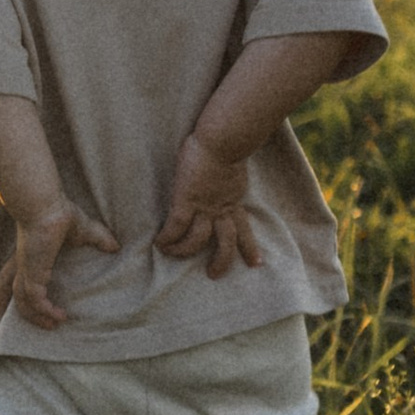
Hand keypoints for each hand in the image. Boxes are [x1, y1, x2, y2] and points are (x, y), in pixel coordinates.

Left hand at [0, 192, 120, 329]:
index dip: (9, 287)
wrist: (46, 206)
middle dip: (13, 306)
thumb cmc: (60, 213)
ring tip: (53, 325)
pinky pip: (36, 301)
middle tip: (31, 322)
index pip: (12, 273)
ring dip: (35, 317)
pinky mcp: (32, 275)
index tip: (14, 302)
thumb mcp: (84, 230)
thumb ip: (99, 239)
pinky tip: (60, 317)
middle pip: (8, 289)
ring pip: (21, 301)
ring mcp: (26, 271)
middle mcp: (23, 265)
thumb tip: (115, 246)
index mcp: (28, 254)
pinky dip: (46, 311)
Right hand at [159, 129, 261, 277]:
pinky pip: (176, 227)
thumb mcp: (233, 166)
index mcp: (233, 200)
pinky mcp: (186, 201)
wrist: (222, 140)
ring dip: (186, 251)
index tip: (256, 263)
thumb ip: (228, 176)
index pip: (243, 228)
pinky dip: (168, 238)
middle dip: (222, 260)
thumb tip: (226, 170)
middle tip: (214, 274)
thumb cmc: (226, 144)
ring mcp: (204, 206)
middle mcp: (221, 208)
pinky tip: (159, 243)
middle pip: (226, 241)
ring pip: (199, 239)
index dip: (249, 247)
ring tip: (174, 255)